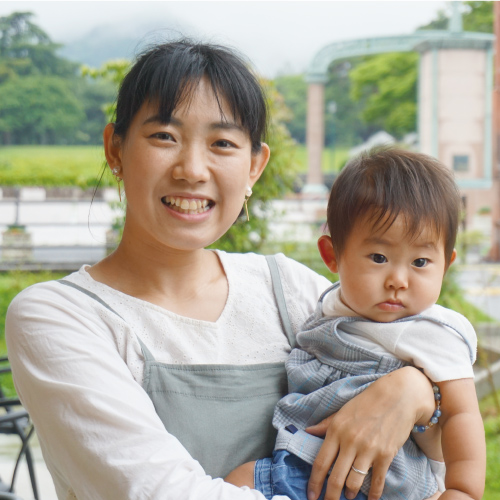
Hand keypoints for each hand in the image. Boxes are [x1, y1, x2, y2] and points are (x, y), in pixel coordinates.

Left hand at [306, 367, 435, 499]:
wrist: (398, 396)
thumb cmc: (367, 402)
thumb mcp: (343, 410)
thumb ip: (326, 424)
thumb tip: (308, 431)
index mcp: (336, 430)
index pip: (320, 462)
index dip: (314, 482)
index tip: (311, 494)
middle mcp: (350, 441)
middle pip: (335, 478)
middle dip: (330, 496)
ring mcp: (368, 449)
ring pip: (354, 483)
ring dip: (349, 494)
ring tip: (348, 496)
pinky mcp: (386, 455)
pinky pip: (377, 481)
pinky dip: (373, 494)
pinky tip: (370, 499)